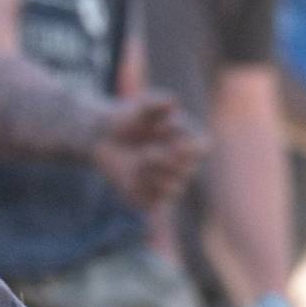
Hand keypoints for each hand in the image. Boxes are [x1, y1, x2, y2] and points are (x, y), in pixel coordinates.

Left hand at [84, 92, 207, 211]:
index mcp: (189, 140)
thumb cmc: (129, 119)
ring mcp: (168, 183)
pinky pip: (154, 204)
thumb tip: (172, 102)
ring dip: (154, 176)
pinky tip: (131, 180)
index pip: (201, 147)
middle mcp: (183, 165)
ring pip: (173, 189)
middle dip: (167, 161)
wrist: (104, 138)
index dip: (188, 145)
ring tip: (138, 163)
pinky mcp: (150, 199)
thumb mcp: (140, 107)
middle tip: (146, 153)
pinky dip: (142, 192)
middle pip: (188, 169)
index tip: (166, 134)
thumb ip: (156, 103)